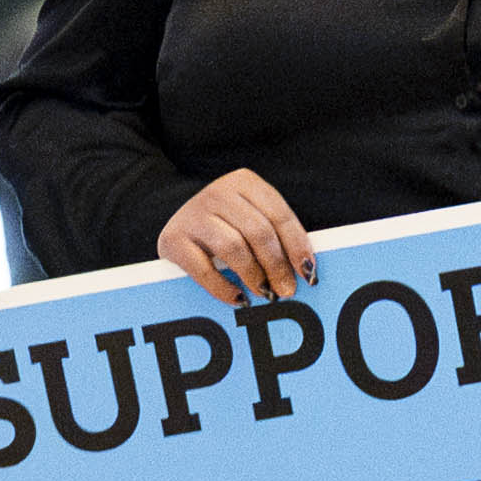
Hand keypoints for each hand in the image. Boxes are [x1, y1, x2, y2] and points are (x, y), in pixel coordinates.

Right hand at [153, 169, 313, 304]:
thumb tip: (303, 271)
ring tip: (264, 293)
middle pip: (258, 231)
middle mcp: (217, 192)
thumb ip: (274, 235)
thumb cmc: (224, 225)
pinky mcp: (173, 239)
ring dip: (253, 275)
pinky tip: (238, 298)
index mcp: (243, 183)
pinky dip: (224, 288)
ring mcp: (193, 214)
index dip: (297, 245)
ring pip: (234, 247)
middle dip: (277, 265)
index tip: (308, 272)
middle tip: (286, 290)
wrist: (172, 219)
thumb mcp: (249, 219)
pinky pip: (204, 270)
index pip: (279, 214)